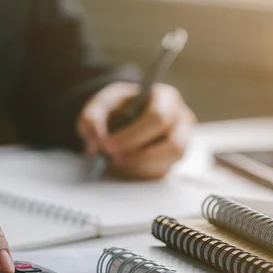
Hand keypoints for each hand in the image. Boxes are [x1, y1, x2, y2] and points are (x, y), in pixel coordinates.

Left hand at [77, 82, 195, 178]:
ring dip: (137, 168)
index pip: (158, 117)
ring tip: (112, 164)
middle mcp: (180, 121)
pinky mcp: (171, 162)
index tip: (106, 145)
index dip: (131, 135)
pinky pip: (158, 175)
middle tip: (110, 160)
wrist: (120, 116)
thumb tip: (96, 140)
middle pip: (173, 145)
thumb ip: (92, 118)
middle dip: (138, 156)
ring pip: (167, 164)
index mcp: (166, 98)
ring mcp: (180, 144)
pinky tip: (119, 168)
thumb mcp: (100, 105)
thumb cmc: (115, 107)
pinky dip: (136, 174)